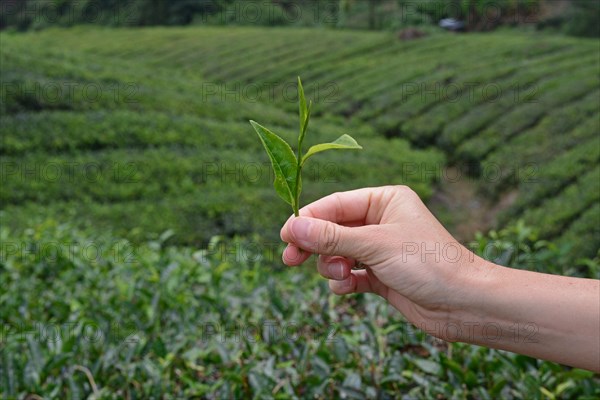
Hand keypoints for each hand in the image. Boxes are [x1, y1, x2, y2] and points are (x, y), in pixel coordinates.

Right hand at [280, 186, 487, 337]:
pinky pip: (349, 274)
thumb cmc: (428, 264)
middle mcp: (381, 221)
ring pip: (337, 254)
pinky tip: (348, 288)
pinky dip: (343, 282)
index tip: (284, 236)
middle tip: (290, 260)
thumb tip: (292, 227)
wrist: (465, 304)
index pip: (334, 204)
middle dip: (313, 245)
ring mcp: (380, 250)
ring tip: (341, 275)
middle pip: (331, 229)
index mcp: (384, 200)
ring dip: (331, 266)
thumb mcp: (375, 245)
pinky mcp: (381, 276)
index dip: (307, 219)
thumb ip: (331, 237)